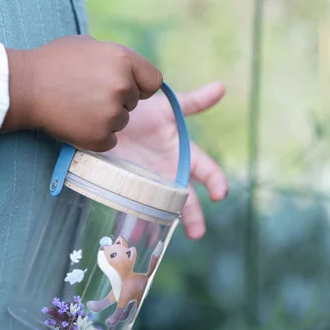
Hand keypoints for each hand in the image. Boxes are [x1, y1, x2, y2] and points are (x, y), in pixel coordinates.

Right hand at [2, 35, 162, 151]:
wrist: (24, 88)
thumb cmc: (51, 63)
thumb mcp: (87, 46)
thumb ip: (114, 58)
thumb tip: (130, 70)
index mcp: (123, 59)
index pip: (153, 81)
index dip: (138, 86)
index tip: (122, 88)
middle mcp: (122, 86)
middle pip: (133, 104)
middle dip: (114, 102)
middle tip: (85, 96)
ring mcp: (112, 113)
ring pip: (120, 123)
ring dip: (103, 120)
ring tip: (76, 108)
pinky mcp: (99, 137)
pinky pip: (108, 141)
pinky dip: (94, 137)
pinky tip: (75, 123)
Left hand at [109, 82, 228, 239]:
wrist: (108, 116)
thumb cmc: (140, 110)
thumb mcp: (166, 107)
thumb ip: (193, 101)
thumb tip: (221, 87)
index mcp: (183, 153)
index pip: (206, 170)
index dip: (215, 181)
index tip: (219, 194)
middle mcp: (169, 171)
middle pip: (185, 197)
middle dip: (192, 215)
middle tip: (197, 233)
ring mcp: (149, 181)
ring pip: (163, 207)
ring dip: (167, 222)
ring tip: (165, 242)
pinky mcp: (128, 186)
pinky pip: (135, 206)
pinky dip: (138, 219)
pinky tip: (139, 233)